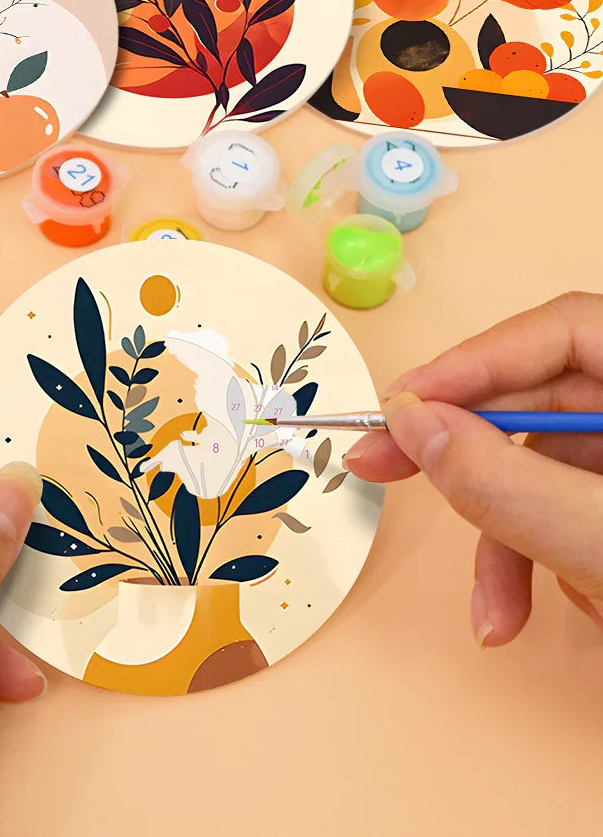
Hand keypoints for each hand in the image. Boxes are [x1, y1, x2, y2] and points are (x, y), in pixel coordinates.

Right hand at [344, 292, 602, 645]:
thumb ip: (505, 480)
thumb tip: (409, 424)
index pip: (563, 331)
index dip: (471, 362)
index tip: (399, 405)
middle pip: (538, 406)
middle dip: (465, 462)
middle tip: (376, 469)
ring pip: (544, 473)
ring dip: (505, 543)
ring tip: (497, 612)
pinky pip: (566, 514)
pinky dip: (540, 561)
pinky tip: (547, 607)